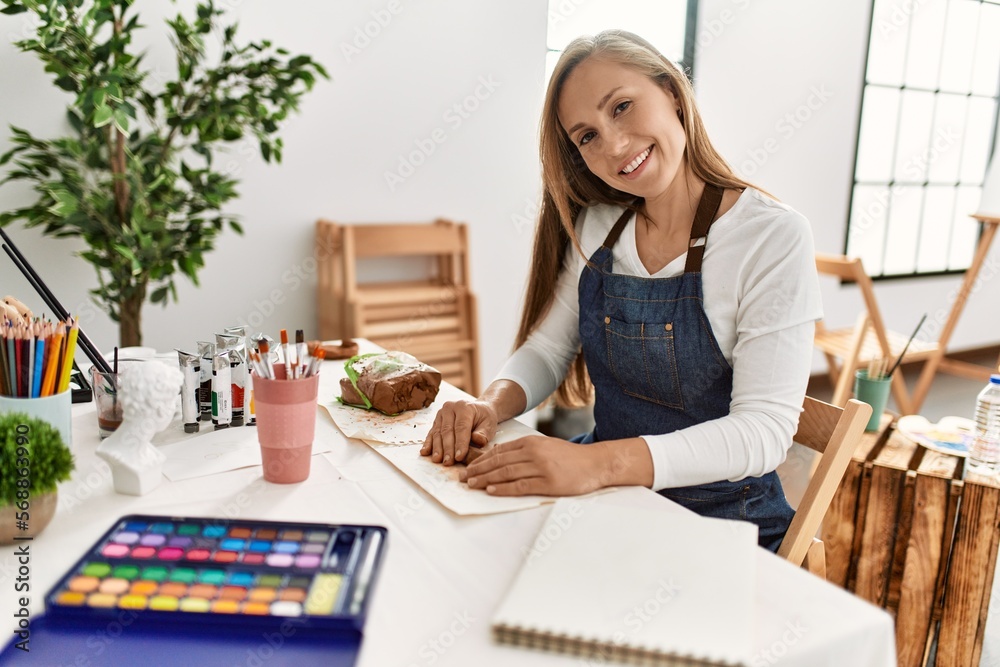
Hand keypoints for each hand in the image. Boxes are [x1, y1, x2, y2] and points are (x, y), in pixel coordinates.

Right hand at [420, 400, 497, 464]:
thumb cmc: (484, 419)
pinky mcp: (436, 421)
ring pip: (438, 432)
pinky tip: (425, 452)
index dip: (460, 443)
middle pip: (447, 430)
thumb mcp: (489, 424)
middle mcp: (450, 408)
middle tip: (447, 462)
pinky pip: (431, 433)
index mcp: (464, 407)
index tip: (459, 457)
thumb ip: (483, 433)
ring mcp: (441, 414)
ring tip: (437, 460)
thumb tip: (477, 440)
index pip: (461, 427)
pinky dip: (428, 443)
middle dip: (447, 448)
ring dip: (437, 448)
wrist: (478, 410)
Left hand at [459, 436, 607, 496]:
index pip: (499, 451)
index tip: (467, 467)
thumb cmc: (569, 457)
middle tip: (462, 478)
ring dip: (485, 479)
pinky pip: (520, 485)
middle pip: (498, 461)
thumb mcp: (545, 446)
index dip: (481, 460)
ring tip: (471, 484)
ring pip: (506, 473)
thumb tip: (499, 455)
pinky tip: (491, 490)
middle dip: (478, 470)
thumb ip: (524, 450)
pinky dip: (504, 488)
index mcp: (531, 442)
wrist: (595, 463)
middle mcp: (534, 452)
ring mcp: (541, 467)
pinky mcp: (548, 482)